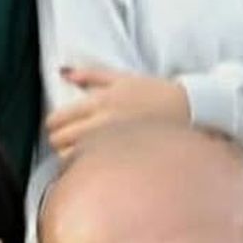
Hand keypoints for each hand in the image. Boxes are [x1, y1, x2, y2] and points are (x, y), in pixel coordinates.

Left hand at [45, 66, 188, 155]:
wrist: (189, 110)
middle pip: (59, 142)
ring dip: (71, 157)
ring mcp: (112, 144)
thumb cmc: (156, 93)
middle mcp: (103, 124)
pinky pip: (93, 169)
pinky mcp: (123, 159)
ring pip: (72, 160)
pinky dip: (87, 168)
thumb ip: (90, 74)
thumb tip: (64, 72)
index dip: (53, 125)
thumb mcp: (122, 77)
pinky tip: (96, 163)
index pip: (57, 120)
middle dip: (59, 142)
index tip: (58, 127)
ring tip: (82, 153)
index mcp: (99, 102)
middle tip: (68, 141)